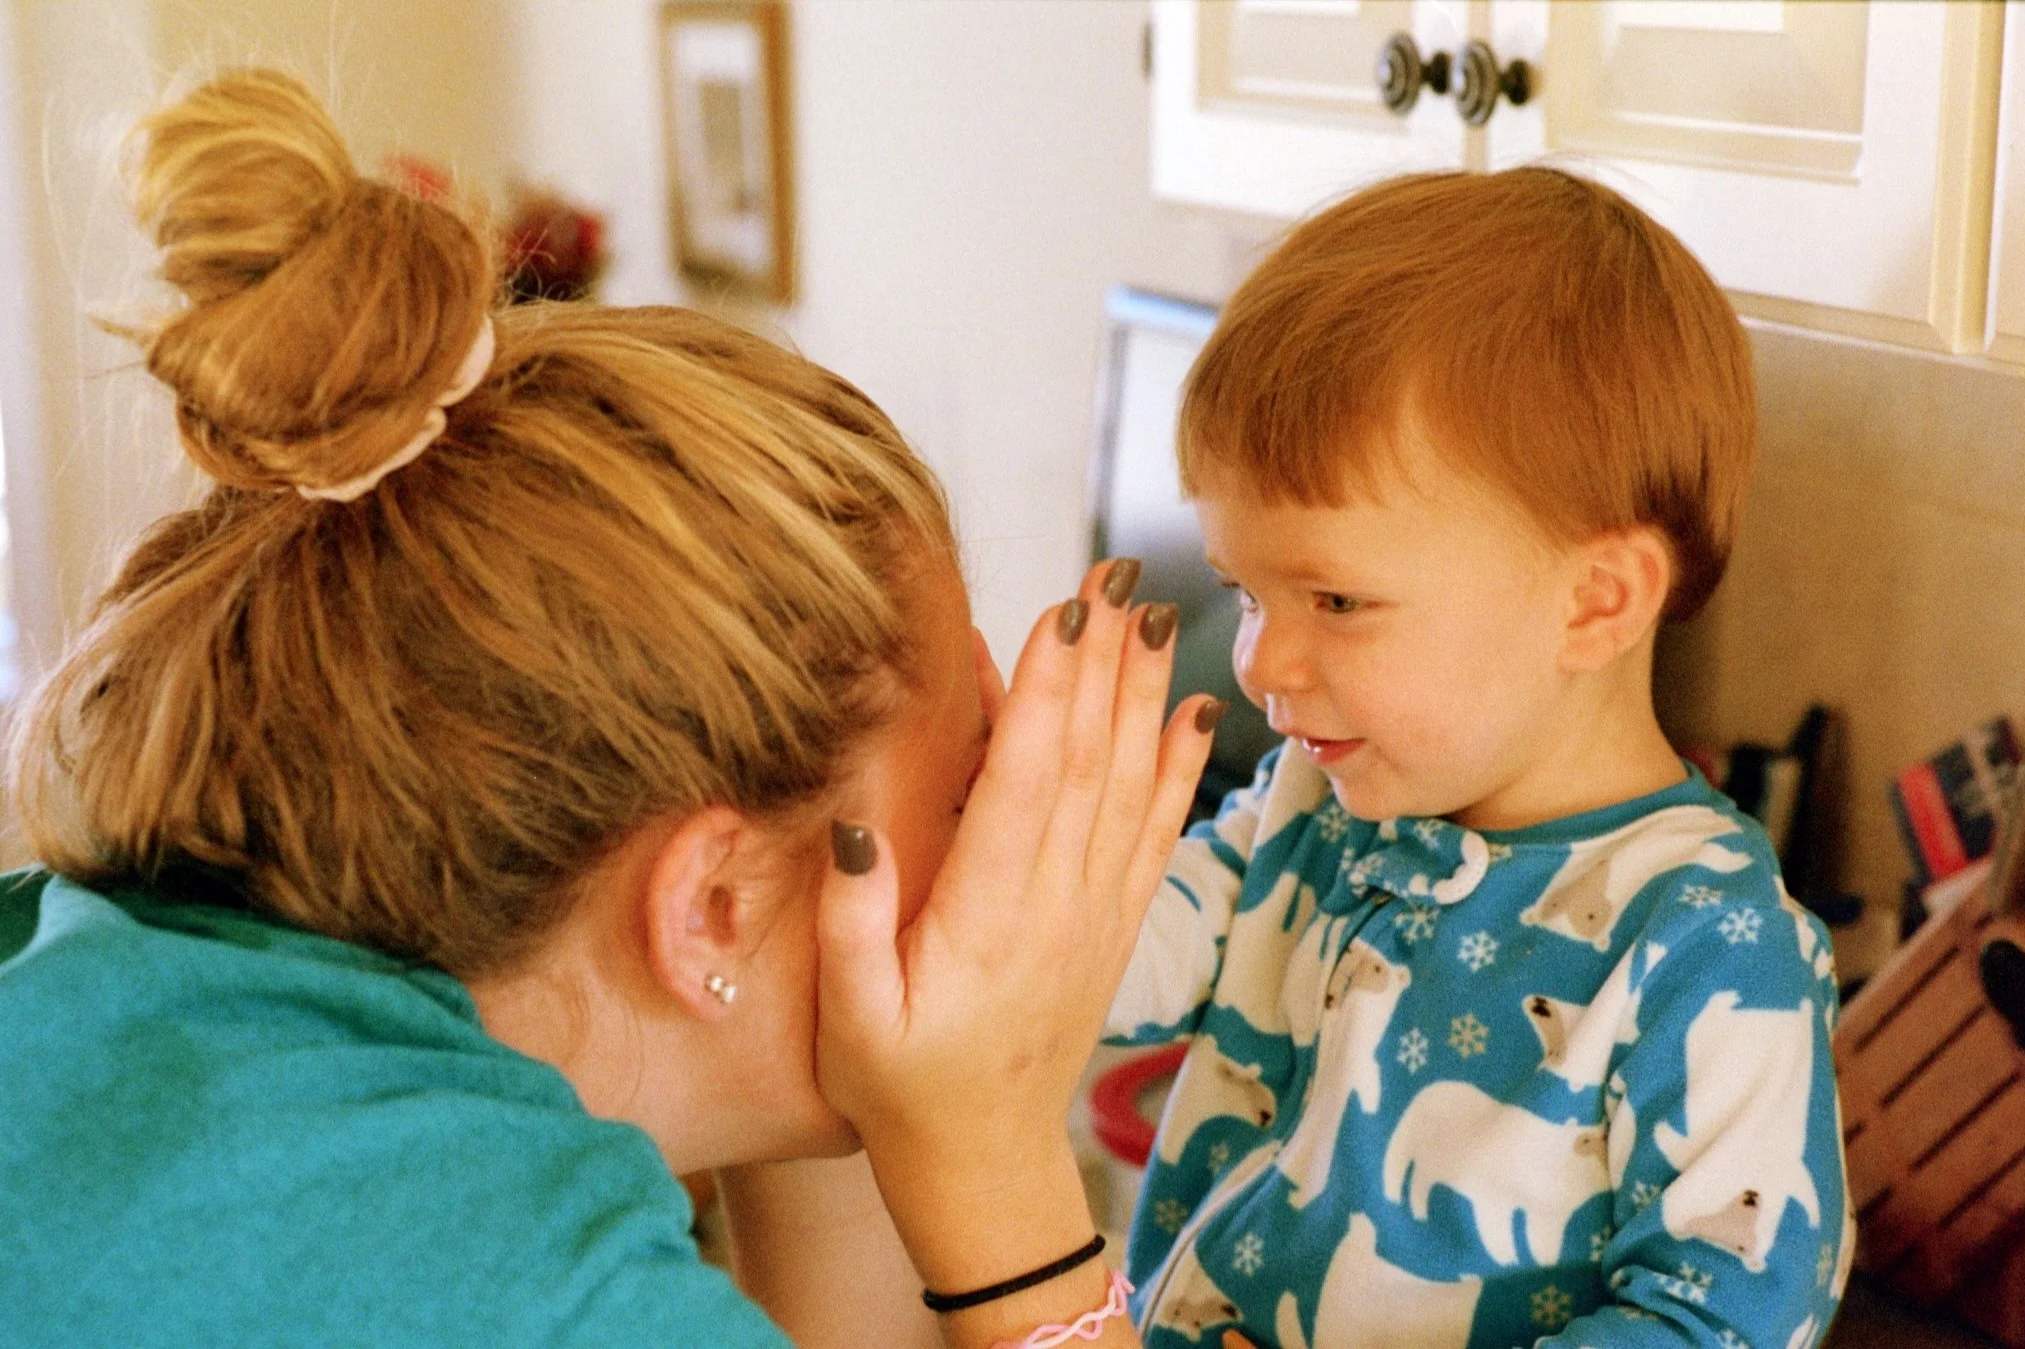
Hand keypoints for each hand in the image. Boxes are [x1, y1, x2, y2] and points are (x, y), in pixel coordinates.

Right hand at [815, 559, 1216, 1286]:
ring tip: (1157, 615)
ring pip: (1129, 785)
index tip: (1064, 611)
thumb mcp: (850, 1020)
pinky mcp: (1112, 924)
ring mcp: (1094, 913)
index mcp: (989, 916)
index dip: (1050, 691)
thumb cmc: (899, 1086)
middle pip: (1090, 762)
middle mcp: (1056, 904)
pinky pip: (1154, 834)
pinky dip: (1177, 771)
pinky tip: (1192, 715)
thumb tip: (855, 822)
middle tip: (1119, 575)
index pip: (1029, 780)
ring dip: (1144, 696)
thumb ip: (851, 922)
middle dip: (1105, 662)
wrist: (982, 1161)